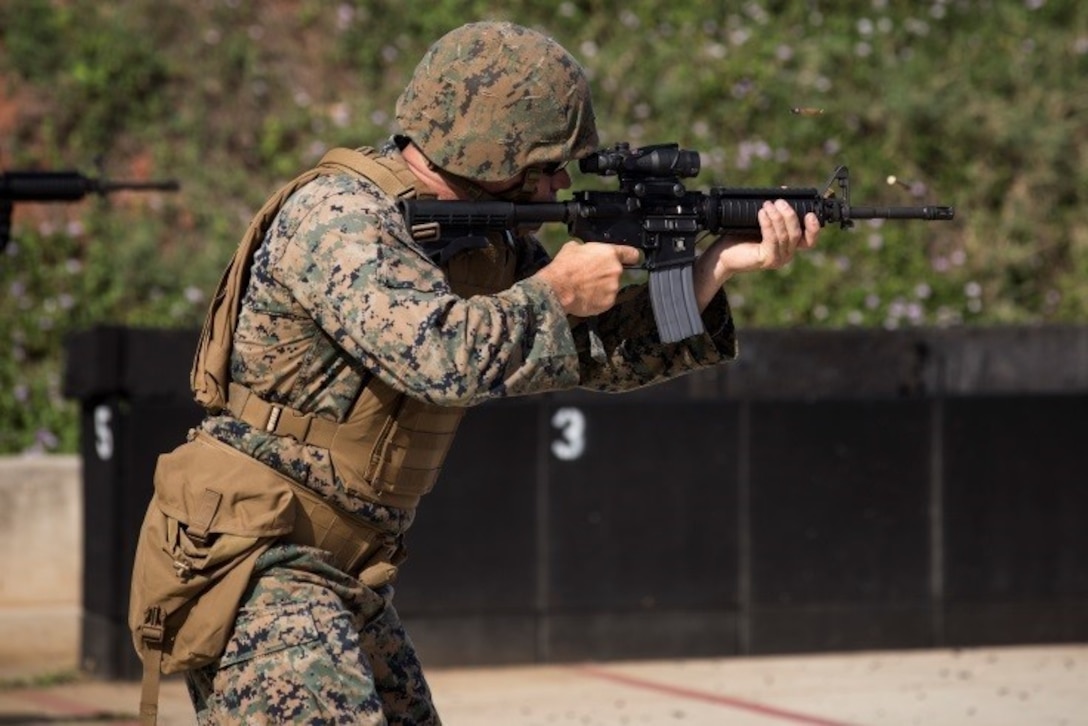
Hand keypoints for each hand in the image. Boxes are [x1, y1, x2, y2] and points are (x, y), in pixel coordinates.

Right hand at [534, 241, 640, 316]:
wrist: (557, 289)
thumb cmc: (564, 268)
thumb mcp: (573, 247)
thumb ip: (587, 249)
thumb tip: (586, 251)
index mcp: (610, 254)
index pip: (631, 254)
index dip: (631, 256)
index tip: (632, 259)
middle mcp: (615, 271)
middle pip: (616, 272)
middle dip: (605, 274)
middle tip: (590, 275)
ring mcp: (612, 289)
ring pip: (610, 287)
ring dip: (601, 287)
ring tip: (584, 287)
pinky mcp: (607, 303)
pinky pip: (605, 300)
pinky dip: (597, 299)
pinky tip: (585, 296)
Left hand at [693, 199, 819, 308]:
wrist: (723, 252)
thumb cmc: (741, 235)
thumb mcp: (762, 220)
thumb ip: (775, 209)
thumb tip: (784, 190)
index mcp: (789, 245)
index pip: (809, 239)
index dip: (814, 228)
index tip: (810, 213)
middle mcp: (787, 254)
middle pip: (797, 234)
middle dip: (789, 215)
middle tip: (778, 201)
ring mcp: (778, 259)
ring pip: (785, 236)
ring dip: (777, 217)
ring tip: (767, 205)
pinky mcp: (767, 260)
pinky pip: (772, 239)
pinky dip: (768, 224)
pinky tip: (762, 214)